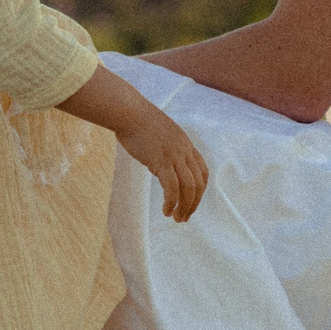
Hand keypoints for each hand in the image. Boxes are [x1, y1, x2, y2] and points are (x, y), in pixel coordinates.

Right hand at [112, 99, 209, 222]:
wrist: (127, 111)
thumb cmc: (136, 121)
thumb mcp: (158, 134)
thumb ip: (164, 148)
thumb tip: (158, 162)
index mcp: (185, 144)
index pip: (202, 171)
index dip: (199, 190)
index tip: (190, 202)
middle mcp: (184, 150)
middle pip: (199, 183)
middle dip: (193, 203)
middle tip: (183, 217)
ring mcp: (174, 155)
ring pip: (189, 187)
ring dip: (185, 207)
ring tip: (176, 218)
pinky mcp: (161, 160)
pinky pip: (172, 187)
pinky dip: (172, 202)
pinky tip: (166, 211)